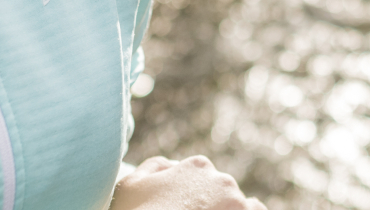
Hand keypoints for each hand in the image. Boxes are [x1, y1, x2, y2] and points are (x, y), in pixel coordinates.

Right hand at [111, 155, 264, 209]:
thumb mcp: (130, 186)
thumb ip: (154, 167)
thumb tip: (173, 165)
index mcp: (197, 166)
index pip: (202, 178)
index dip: (191, 198)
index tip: (180, 208)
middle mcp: (222, 180)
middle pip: (221, 193)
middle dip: (209, 205)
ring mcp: (236, 203)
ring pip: (240, 205)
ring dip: (229, 208)